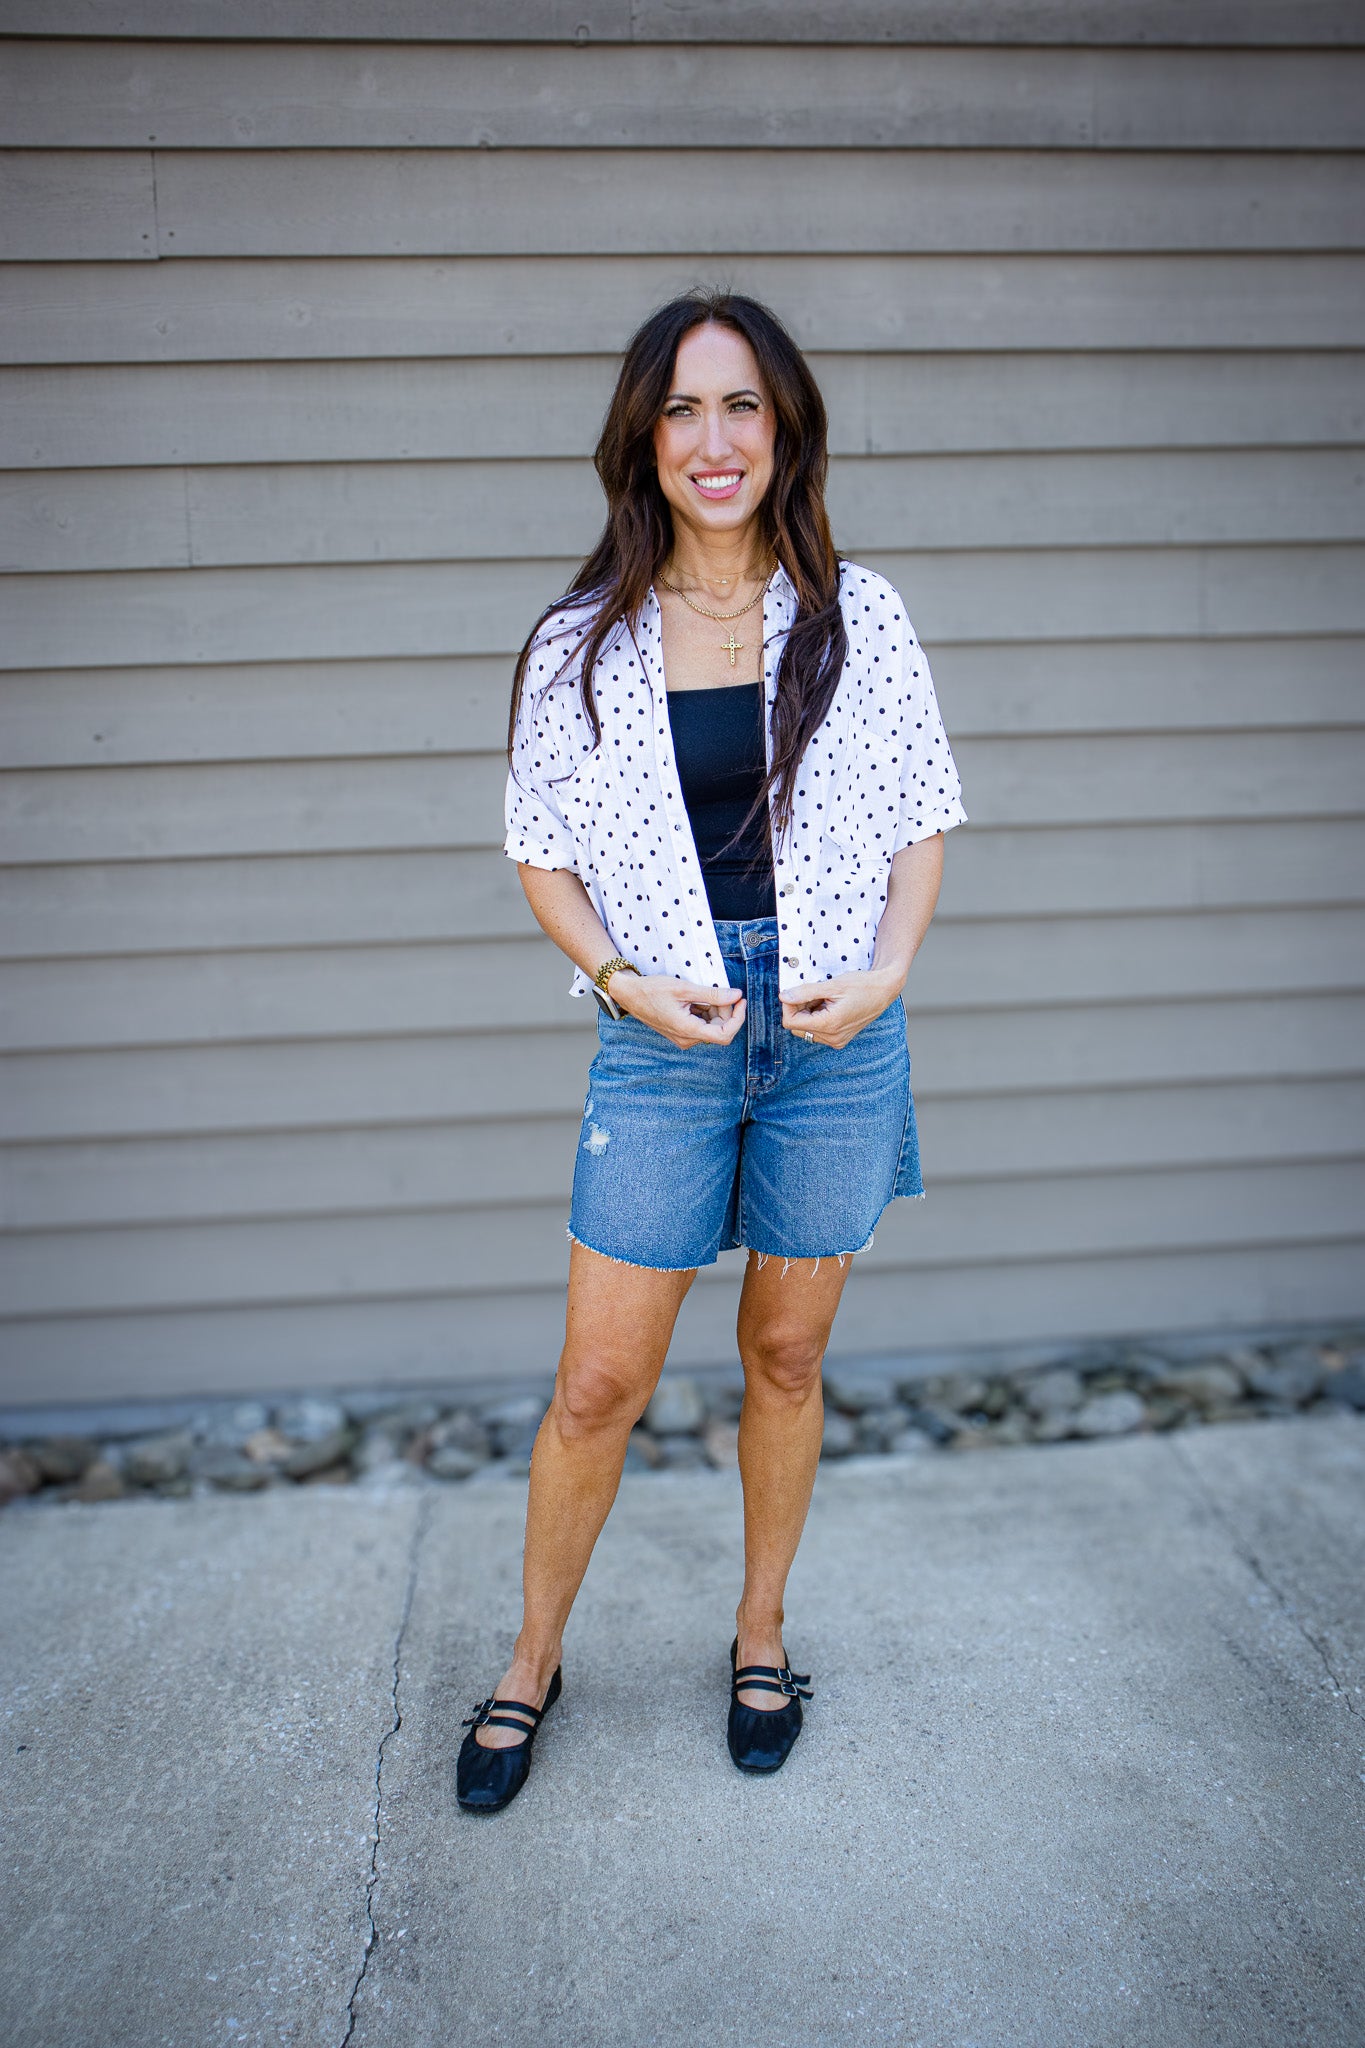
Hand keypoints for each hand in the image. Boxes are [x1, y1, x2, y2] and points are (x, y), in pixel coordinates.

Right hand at [610, 971, 745, 1049]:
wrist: (630, 995)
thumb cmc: (652, 990)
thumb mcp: (685, 989)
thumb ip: (713, 994)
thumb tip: (736, 996)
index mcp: (688, 1030)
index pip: (725, 1035)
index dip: (737, 1018)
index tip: (740, 1001)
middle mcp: (687, 1039)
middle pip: (719, 1029)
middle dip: (723, 1010)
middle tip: (718, 991)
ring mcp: (683, 1037)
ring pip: (710, 1026)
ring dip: (713, 1009)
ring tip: (700, 993)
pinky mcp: (681, 1033)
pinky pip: (700, 1025)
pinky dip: (703, 1011)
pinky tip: (693, 999)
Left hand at [781, 967, 903, 1049]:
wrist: (884, 990)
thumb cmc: (862, 985)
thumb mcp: (832, 985)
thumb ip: (805, 992)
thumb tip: (783, 997)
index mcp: (829, 1025)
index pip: (790, 1022)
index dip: (789, 1005)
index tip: (797, 992)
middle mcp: (832, 1038)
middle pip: (797, 1027)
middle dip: (799, 1009)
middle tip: (814, 993)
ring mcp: (837, 1040)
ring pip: (806, 1030)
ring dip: (808, 1013)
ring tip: (824, 999)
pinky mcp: (840, 1039)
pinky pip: (817, 1032)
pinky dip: (817, 1018)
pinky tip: (829, 1006)